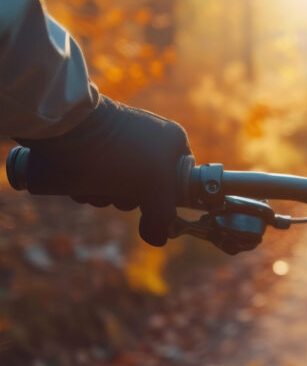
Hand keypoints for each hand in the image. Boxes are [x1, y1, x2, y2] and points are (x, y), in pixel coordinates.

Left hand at [15, 95, 190, 245]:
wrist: (67, 127)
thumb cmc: (121, 153)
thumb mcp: (155, 184)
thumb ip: (163, 214)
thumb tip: (159, 239)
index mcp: (173, 142)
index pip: (181, 182)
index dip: (166, 199)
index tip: (151, 203)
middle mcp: (149, 142)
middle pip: (147, 190)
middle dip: (129, 199)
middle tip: (121, 191)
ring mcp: (119, 147)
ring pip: (119, 189)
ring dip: (105, 197)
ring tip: (95, 186)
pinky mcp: (92, 152)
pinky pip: (96, 181)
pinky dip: (88, 189)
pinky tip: (80, 183)